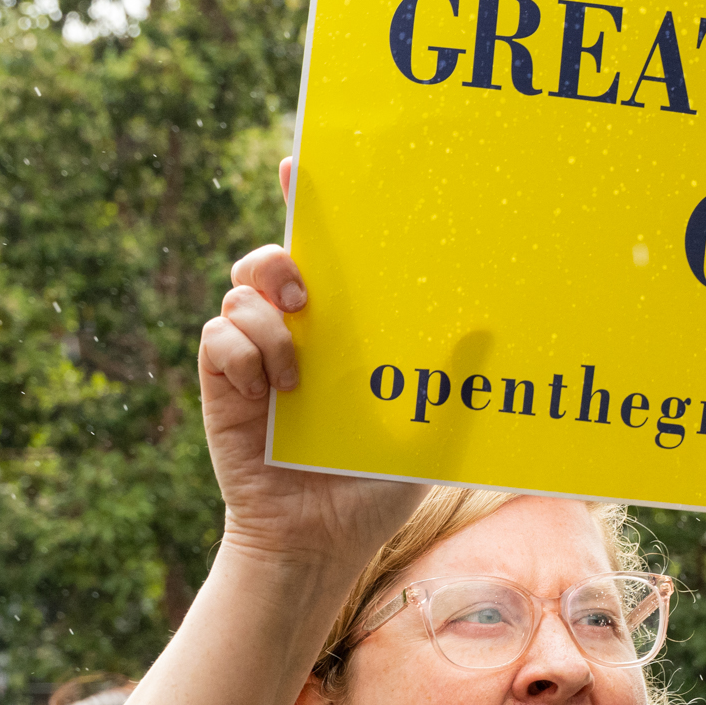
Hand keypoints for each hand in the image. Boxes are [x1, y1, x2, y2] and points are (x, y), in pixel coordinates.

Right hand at [199, 156, 421, 575]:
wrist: (323, 541)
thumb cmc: (375, 485)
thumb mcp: (431, 430)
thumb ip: (453, 382)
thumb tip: (488, 331)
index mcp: (342, 329)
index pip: (321, 251)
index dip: (307, 201)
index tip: (303, 163)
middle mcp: (293, 332)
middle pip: (270, 257)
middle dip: (282, 255)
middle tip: (309, 291)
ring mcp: (254, 357)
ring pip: (239, 292)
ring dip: (268, 318)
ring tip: (299, 368)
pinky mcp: (224, 386)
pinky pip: (217, 338)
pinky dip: (244, 352)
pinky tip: (275, 388)